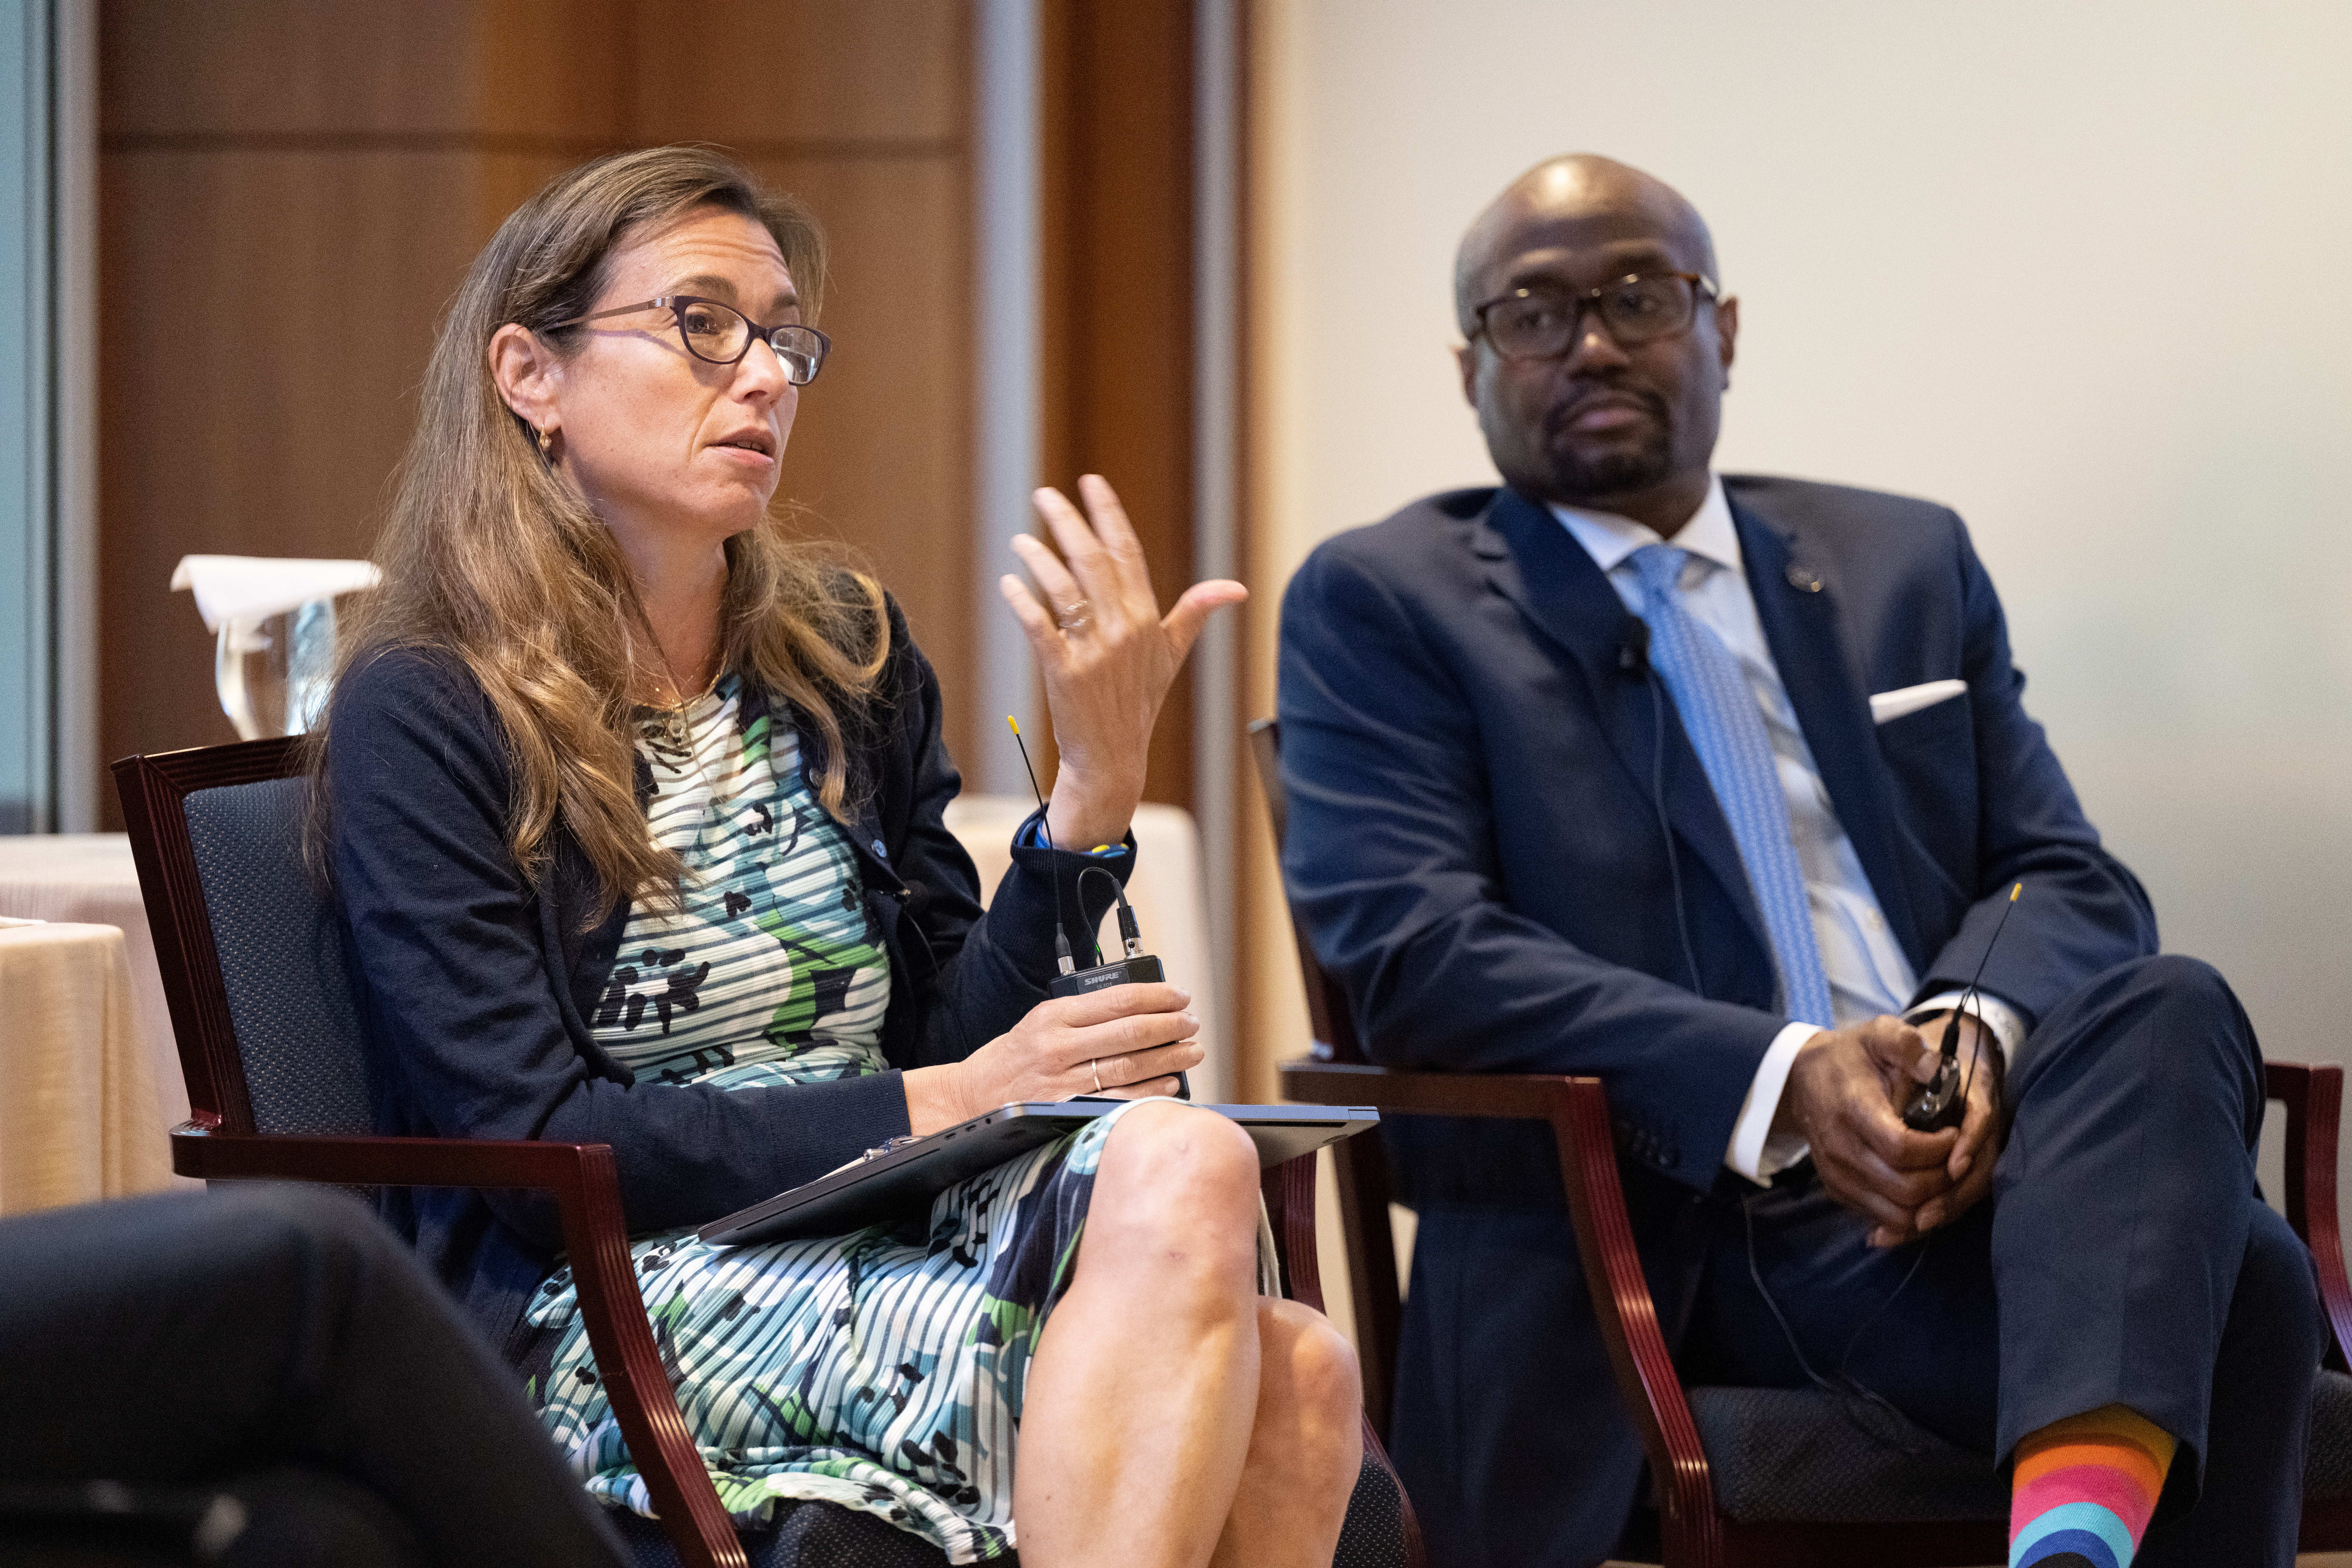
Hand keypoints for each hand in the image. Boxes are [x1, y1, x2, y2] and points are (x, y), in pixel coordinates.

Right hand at [902, 981, 1205, 1134]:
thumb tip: (1141, 1006)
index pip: (1118, 999)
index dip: (1157, 997)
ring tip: (1191, 1050)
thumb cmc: (1013, 1058)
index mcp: (1053, 1016)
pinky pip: (1120, 1100)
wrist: (970, 1099)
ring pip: (1130, 1067)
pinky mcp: (1067, 1112)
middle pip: (1130, 1033)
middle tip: (1191, 1023)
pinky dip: (1151, 1091)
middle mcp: (1058, 1048)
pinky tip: (1170, 1083)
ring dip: (1169, 1058)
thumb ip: (1083, 1013)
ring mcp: (1063, 1083)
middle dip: (1170, 1026)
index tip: (1180, 996)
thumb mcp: (1041, 1020)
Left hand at [1000, 475, 1246, 850]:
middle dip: (1066, 521)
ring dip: (1037, 558)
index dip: (1109, 513)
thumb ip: (1196, 613)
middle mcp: (1123, 628)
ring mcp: (1093, 649)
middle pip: (1092, 559)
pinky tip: (1008, 583)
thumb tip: (1235, 588)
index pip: (1128, 551)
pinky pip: (1039, 625)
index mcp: (1146, 618)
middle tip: (1045, 494)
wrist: (1114, 756)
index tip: (1091, 482)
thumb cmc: (1140, 702)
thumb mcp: (1172, 655)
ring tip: (1019, 540)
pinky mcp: (1064, 671)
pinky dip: (1022, 601)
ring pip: (1062, 587)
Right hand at [1777, 1013, 2001, 1246]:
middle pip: (1905, 1189)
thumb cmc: (1850, 1057)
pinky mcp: (1838, 1189)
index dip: (1938, 1148)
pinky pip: (1881, 1217)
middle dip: (1942, 1179)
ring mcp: (1838, 1174)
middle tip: (1954, 1157)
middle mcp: (1842, 1148)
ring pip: (1896, 1213)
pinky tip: (1921, 1188)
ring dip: (1929, 1202)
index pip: (1902, 1148)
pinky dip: (1909, 1213)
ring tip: (1941, 1174)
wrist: (1801, 1080)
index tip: (1953, 1132)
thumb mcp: (1878, 1034)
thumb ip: (1908, 1044)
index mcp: (1854, 1109)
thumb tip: (1939, 1068)